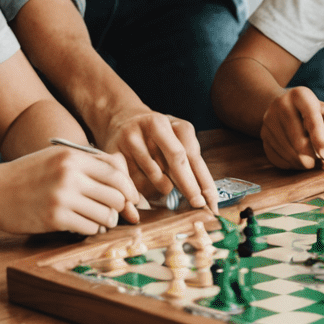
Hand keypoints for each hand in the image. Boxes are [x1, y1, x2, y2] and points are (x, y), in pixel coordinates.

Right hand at [0, 145, 138, 234]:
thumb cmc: (25, 175)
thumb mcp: (55, 158)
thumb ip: (86, 163)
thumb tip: (120, 176)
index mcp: (73, 157)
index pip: (116, 171)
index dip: (128, 187)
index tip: (131, 197)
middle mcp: (70, 175)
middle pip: (115, 194)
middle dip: (120, 206)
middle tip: (117, 212)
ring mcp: (62, 197)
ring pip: (105, 214)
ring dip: (106, 220)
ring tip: (98, 219)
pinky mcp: (54, 219)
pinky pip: (88, 227)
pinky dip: (90, 229)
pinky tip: (82, 225)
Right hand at [102, 109, 218, 212]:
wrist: (120, 119)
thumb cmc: (155, 134)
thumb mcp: (174, 135)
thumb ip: (187, 156)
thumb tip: (201, 192)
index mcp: (168, 123)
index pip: (190, 154)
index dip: (202, 179)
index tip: (209, 201)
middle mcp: (150, 127)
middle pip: (175, 160)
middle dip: (189, 186)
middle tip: (197, 204)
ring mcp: (131, 139)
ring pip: (154, 176)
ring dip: (164, 188)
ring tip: (166, 188)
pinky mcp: (114, 153)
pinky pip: (132, 183)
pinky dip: (141, 194)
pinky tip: (143, 198)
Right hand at [260, 86, 323, 170]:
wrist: (286, 106)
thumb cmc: (312, 113)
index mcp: (300, 95)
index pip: (311, 118)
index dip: (319, 138)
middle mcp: (281, 104)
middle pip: (299, 141)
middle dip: (312, 156)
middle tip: (319, 159)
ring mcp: (269, 119)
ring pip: (288, 152)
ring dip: (302, 163)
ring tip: (309, 160)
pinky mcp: (263, 134)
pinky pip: (277, 158)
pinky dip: (290, 164)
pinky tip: (297, 158)